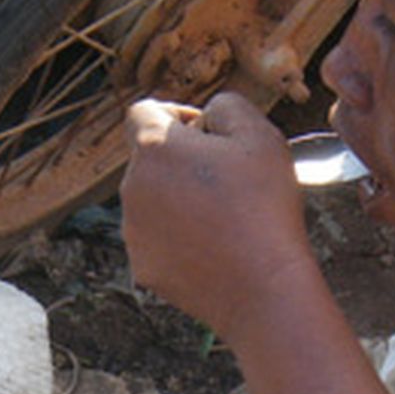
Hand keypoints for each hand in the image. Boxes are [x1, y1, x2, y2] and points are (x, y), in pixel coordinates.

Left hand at [120, 92, 310, 340]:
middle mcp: (131, 187)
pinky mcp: (142, 266)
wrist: (263, 287)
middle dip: (182, 161)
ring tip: (225, 217)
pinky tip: (215, 248)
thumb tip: (208, 114)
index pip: (144, 111)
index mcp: (153, 148)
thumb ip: (227, 106)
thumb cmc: (264, 207)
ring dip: (180, 200)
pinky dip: (179, 239)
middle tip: (229, 180)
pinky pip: (157, 240)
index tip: (208, 135)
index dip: (178, 115)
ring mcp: (132, 231)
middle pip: (149, 159)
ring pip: (152, 201)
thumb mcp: (260, 134)